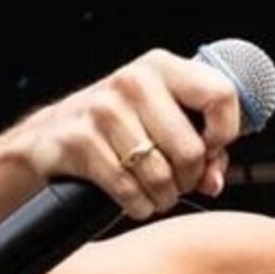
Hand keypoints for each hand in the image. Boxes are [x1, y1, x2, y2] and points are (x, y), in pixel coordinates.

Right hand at [16, 48, 240, 219]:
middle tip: (177, 182)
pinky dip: (137, 205)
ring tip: (155, 193)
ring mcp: (104, 108)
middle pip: (190, 149)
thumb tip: (212, 181)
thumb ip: (203, 148)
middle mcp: (134, 80)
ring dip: (162, 197)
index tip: (211, 150)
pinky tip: (134, 199)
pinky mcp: (81, 139)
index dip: (224, 134)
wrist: (50, 136)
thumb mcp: (163, 123)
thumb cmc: (118, 130)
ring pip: (160, 175)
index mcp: (162, 67)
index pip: (221, 95)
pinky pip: (128, 189)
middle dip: (188, 179)